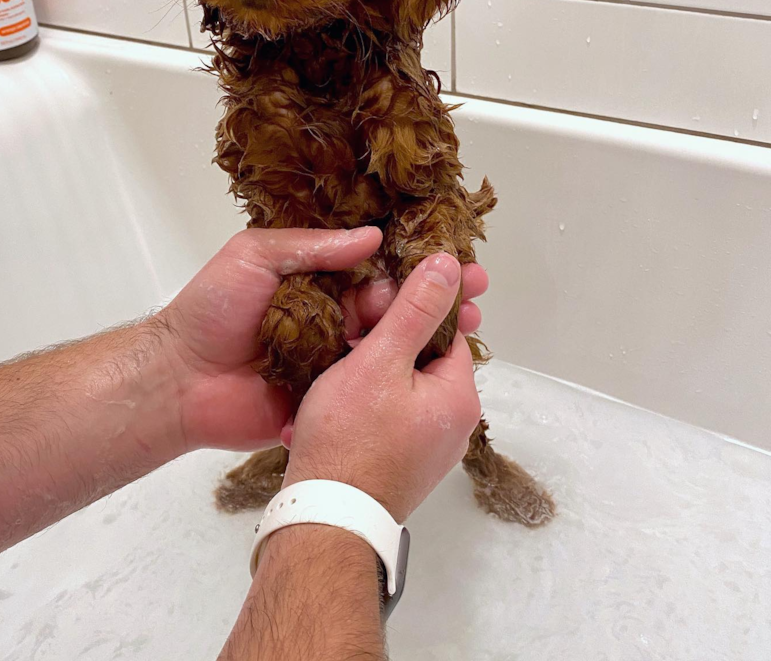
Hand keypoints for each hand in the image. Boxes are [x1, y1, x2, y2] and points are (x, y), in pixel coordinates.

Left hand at [158, 229, 486, 455]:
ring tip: (472, 327)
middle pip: (392, 305)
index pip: (374, 266)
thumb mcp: (254, 256)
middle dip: (435, 298)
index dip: (413, 262)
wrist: (180, 382)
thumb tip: (373, 236)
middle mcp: (329, 314)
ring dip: (430, 336)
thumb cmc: (210, 310)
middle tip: (477, 292)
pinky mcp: (329, 395)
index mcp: (314, 278)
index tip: (453, 258)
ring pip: (389, 344)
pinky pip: (370, 386)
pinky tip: (439, 372)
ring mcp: (332, 357)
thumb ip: (313, 246)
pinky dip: (404, 379)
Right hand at [282, 253, 483, 520]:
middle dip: (387, 341)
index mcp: (460, 397)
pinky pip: (389, 418)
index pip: (448, 331)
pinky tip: (334, 400)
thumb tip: (450, 265)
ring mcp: (428, 450)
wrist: (324, 518)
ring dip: (371, 372)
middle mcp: (454, 426)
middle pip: (424, 360)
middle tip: (349, 332)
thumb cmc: (350, 439)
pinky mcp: (402, 465)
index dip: (415, 307)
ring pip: (402, 388)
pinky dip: (366, 403)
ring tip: (334, 365)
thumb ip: (415, 309)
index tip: (381, 295)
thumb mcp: (381, 359)